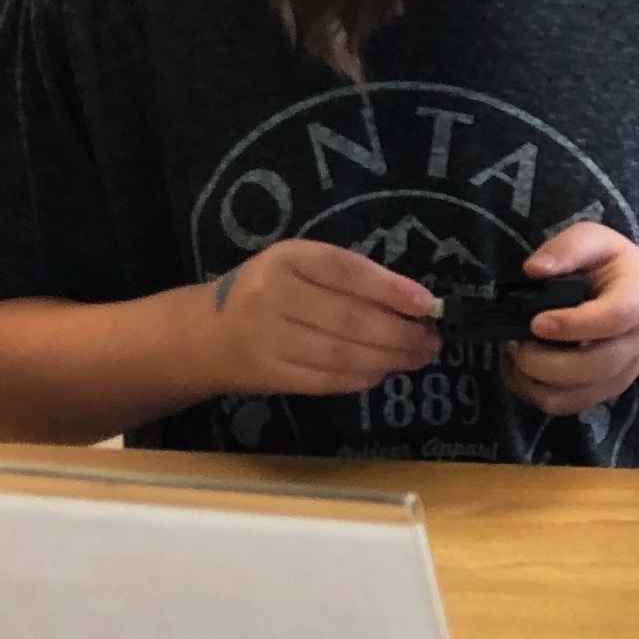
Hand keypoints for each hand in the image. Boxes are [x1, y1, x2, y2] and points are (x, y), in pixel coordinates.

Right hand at [203, 239, 436, 396]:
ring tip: (416, 357)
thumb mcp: (302, 265)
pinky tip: (381, 371)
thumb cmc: (270, 289)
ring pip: (340, 355)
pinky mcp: (269, 375)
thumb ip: (351, 277)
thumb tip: (415, 303)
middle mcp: (273, 296)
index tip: (427, 304)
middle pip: (348, 320)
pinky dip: (361, 378)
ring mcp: (268, 339)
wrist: (207, 334)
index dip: (390, 289)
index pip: (345, 271)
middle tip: (431, 341)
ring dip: (387, 360)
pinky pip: (325, 380)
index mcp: (287, 258)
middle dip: (399, 334)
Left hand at [500, 223, 638, 416]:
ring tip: (513, 352)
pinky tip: (519, 366)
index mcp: (636, 301)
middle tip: (514, 340)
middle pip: (595, 367)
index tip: (536, 322)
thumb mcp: (597, 242)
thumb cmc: (614, 269)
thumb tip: (533, 270)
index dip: (573, 325)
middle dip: (544, 361)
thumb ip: (568, 249)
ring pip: (574, 396)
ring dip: (532, 380)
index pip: (613, 319)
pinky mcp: (601, 393)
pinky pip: (562, 406)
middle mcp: (632, 345)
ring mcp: (618, 375)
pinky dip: (531, 392)